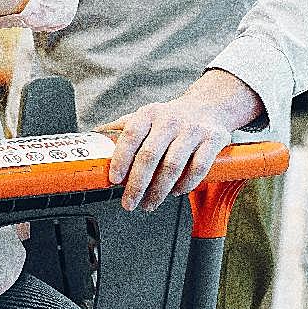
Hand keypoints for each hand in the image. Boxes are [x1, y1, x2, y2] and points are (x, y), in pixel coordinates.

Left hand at [98, 70, 263, 211]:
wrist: (209, 105)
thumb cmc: (172, 117)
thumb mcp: (145, 116)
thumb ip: (121, 128)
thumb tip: (94, 138)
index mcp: (149, 113)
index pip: (130, 136)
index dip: (121, 159)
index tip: (114, 179)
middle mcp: (170, 120)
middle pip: (150, 156)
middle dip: (137, 184)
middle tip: (129, 202)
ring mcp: (192, 129)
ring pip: (173, 165)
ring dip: (159, 190)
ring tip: (150, 203)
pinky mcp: (213, 140)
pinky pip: (198, 168)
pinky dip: (185, 184)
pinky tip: (176, 192)